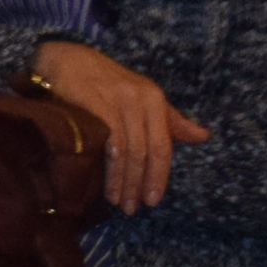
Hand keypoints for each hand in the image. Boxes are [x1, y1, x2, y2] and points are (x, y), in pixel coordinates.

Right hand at [35, 40, 209, 214]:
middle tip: (133, 208)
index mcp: (155, 98)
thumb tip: (203, 137)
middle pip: (146, 152)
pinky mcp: (94, 103)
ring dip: (124, 181)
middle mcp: (140, 99)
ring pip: (128, 151)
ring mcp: (117, 100)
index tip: (153, 200)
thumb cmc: (103, 81)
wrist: (63, 58)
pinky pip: (109, 142)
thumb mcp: (141, 97)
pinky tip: (105, 184)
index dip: (160, 176)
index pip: (163, 145)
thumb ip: (170, 120)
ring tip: (119, 202)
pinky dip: (110, 167)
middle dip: (141, 184)